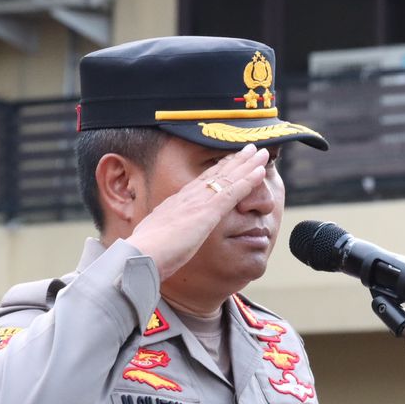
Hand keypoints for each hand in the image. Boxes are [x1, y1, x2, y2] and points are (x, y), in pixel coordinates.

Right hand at [125, 143, 268, 279]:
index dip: (217, 170)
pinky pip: (234, 191)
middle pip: (216, 173)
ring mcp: (199, 202)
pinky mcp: (209, 211)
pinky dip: (248, 180)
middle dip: (235, 160)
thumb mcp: (155, 239)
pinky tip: (260, 171)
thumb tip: (162, 239)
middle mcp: (188, 196)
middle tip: (250, 149)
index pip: (201, 182)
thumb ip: (163, 235)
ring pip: (229, 176)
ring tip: (262, 152)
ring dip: (247, 164)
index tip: (229, 161)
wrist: (142, 254)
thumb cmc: (146, 253)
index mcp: (175, 203)